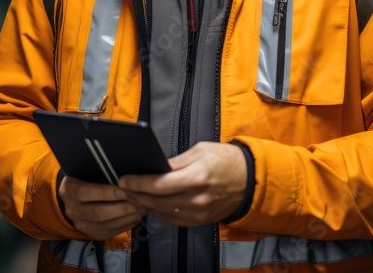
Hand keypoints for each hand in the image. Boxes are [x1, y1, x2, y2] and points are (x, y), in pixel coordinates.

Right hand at [58, 175, 144, 239]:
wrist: (70, 199)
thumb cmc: (84, 178)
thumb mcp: (85, 172)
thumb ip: (99, 173)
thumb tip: (123, 176)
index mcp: (69, 190)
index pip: (86, 193)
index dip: (107, 192)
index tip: (125, 189)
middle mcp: (73, 210)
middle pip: (99, 212)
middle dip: (123, 207)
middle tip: (140, 200)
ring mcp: (81, 224)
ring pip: (107, 224)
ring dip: (127, 216)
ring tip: (142, 208)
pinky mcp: (92, 233)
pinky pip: (111, 231)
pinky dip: (126, 224)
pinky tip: (136, 217)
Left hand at [118, 141, 247, 226]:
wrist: (250, 180)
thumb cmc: (227, 161)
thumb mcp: (201, 151)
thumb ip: (176, 161)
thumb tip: (155, 167)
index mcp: (197, 177)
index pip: (159, 184)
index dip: (138, 183)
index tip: (125, 179)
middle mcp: (197, 198)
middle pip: (156, 201)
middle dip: (135, 194)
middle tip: (121, 188)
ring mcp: (198, 213)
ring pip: (162, 212)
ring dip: (144, 204)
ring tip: (131, 196)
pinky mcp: (199, 221)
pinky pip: (172, 219)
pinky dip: (158, 212)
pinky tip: (149, 204)